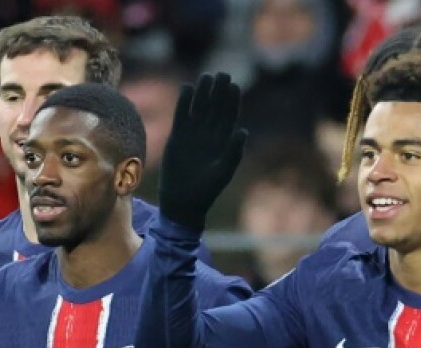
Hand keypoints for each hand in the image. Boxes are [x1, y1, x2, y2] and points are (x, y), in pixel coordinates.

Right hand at [158, 73, 247, 232]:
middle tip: (222, 74)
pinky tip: (187, 88)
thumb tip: (243, 130)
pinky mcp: (177, 137)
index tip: (234, 85)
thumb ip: (234, 152)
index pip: (229, 116)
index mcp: (223, 141)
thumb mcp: (223, 172)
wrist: (183, 201)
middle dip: (219, 92)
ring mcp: (193, 135)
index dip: (232, 101)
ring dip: (203, 93)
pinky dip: (184, 102)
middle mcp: (209, 135)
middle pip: (215, 108)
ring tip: (206, 77)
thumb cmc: (206, 190)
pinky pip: (181, 115)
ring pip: (199, 108)